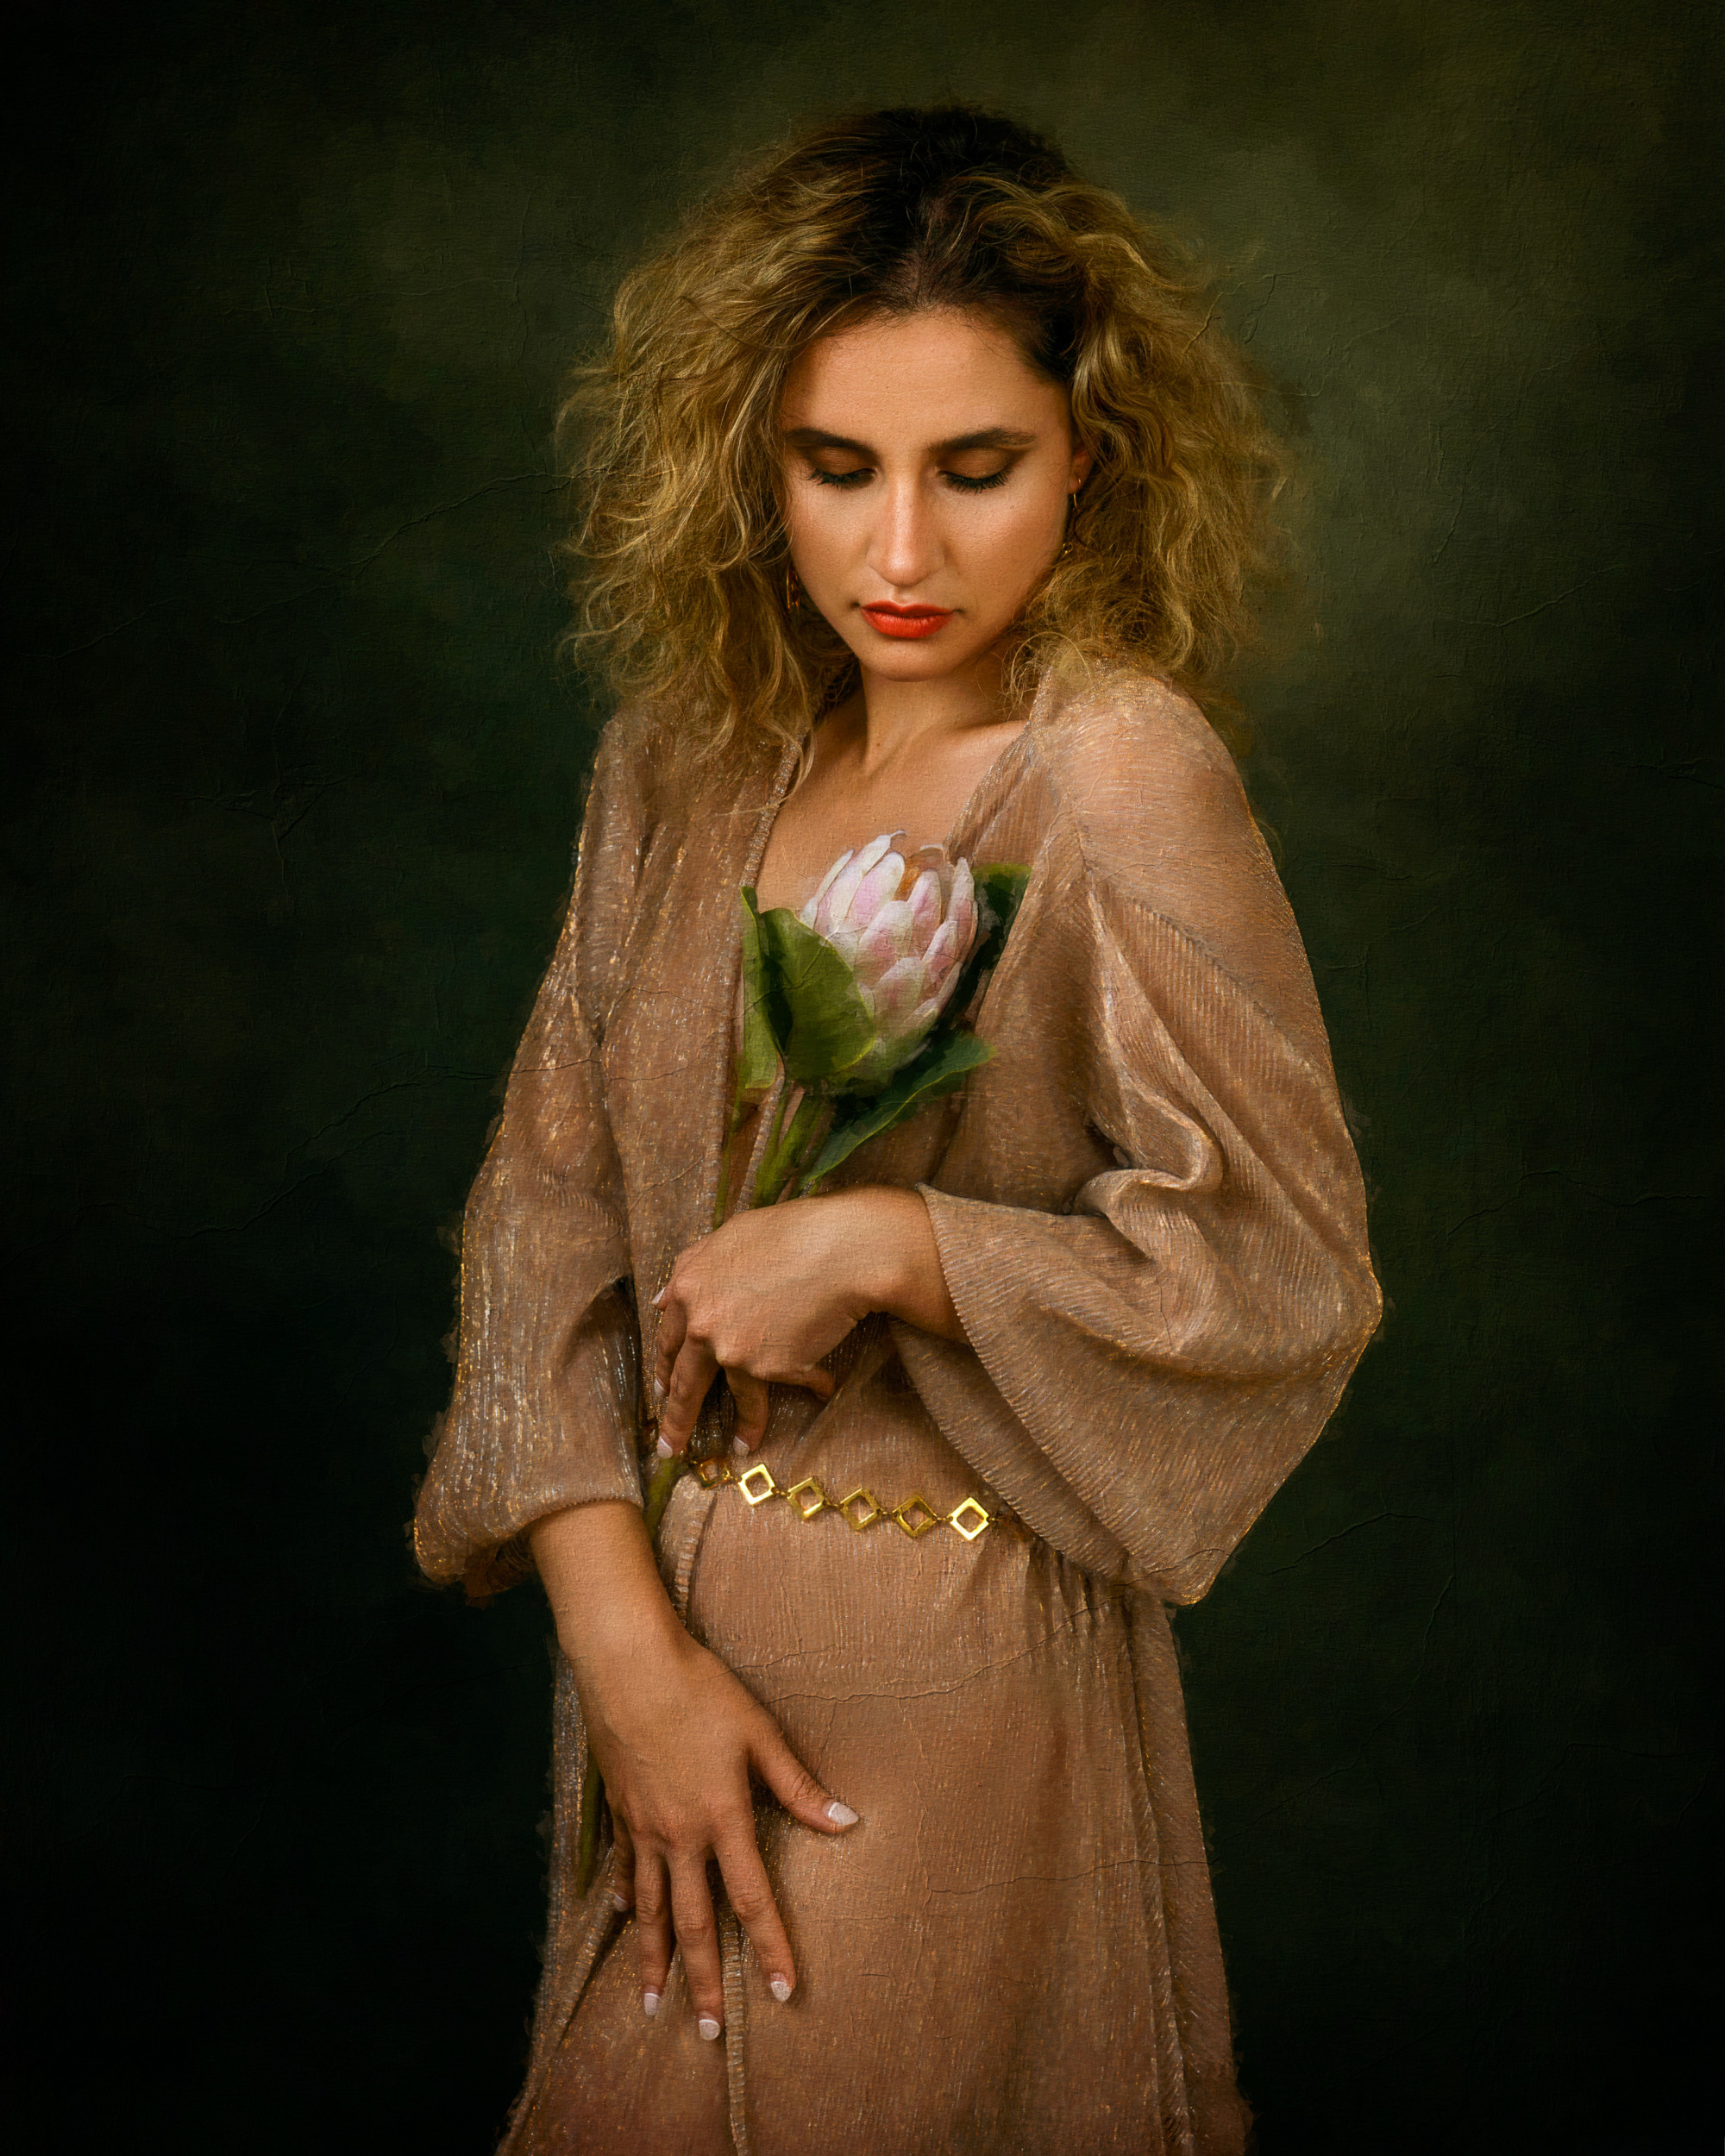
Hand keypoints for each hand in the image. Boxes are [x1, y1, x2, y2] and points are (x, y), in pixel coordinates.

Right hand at [530, 1502, 857, 2034]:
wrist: (629, 1663)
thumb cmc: (702, 1689)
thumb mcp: (759, 1733)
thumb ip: (799, 1786)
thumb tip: (847, 1823)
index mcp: (722, 1817)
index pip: (751, 1900)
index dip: (771, 1948)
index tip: (784, 1993)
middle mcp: (679, 1835)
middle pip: (693, 1923)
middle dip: (704, 1982)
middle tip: (708, 2033)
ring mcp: (643, 1826)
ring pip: (649, 1908)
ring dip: (654, 1959)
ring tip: (655, 2003)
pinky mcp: (620, 1809)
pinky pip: (624, 1866)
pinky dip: (626, 1897)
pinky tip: (623, 1916)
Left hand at [651, 1185, 960, 1454]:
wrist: (840, 1250)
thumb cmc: (793, 1231)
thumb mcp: (731, 1236)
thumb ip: (694, 1265)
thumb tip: (663, 1298)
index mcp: (688, 1287)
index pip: (667, 1337)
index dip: (665, 1366)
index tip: (663, 1389)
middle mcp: (701, 1322)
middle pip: (683, 1381)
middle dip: (675, 1418)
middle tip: (670, 1447)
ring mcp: (731, 1349)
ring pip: (729, 1396)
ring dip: (736, 1428)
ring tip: (739, 1448)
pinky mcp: (766, 1368)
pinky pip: (777, 1389)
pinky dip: (796, 1393)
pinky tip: (809, 1401)